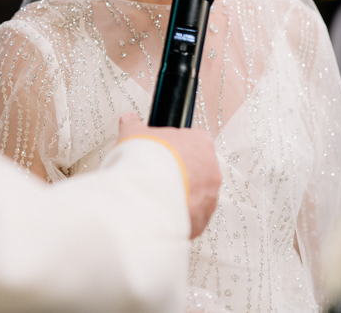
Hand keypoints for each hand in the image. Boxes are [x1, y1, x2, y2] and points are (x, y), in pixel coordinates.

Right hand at [118, 113, 220, 238]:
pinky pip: (192, 217)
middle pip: (197, 169)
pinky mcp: (202, 220)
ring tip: (156, 196)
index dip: (176, 148)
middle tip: (157, 175)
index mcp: (200, 143)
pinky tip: (159, 212)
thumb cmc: (145, 160)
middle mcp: (211, 169)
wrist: (144, 194)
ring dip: (180, 195)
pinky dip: (178, 215)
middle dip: (180, 173)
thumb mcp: (133, 133)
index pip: (194, 141)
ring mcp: (210, 197)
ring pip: (196, 195)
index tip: (161, 153)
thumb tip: (128, 120)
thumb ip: (133, 124)